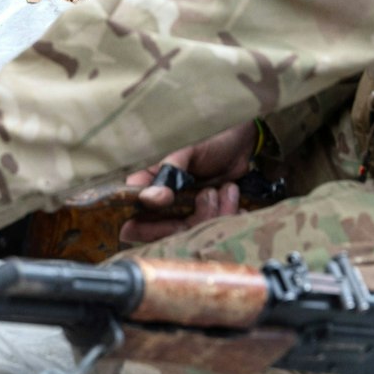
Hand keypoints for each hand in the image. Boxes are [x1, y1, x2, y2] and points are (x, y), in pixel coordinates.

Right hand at [120, 121, 256, 244]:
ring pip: (192, 235)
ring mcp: (184, 213)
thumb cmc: (209, 138)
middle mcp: (161, 204)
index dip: (152, 229)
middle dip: (195, 220)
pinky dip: (227, 218)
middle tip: (210, 194)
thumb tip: (149, 199)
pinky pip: (212, 232)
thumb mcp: (188, 149)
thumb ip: (168, 172)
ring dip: (215, 214)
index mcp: (148, 184)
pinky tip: (236, 202)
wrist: (239, 140)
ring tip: (227, 190)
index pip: (134, 222)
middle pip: (166, 235)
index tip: (179, 221)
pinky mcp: (205, 217)